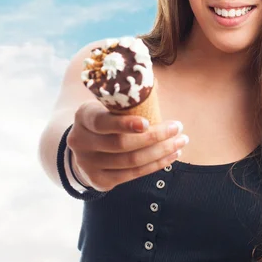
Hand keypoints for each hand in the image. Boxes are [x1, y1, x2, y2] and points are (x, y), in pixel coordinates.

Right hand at [67, 100, 188, 191]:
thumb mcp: (106, 106)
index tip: (148, 122)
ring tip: (180, 142)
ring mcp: (88, 164)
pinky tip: (171, 156)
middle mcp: (81, 141)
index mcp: (83, 117)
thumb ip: (125, 98)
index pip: (102, 122)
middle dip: (155, 137)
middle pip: (121, 144)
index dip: (125, 124)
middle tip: (178, 127)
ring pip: (131, 161)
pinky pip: (133, 175)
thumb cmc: (106, 120)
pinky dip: (155, 165)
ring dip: (161, 152)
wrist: (84, 149)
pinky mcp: (99, 180)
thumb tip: (152, 82)